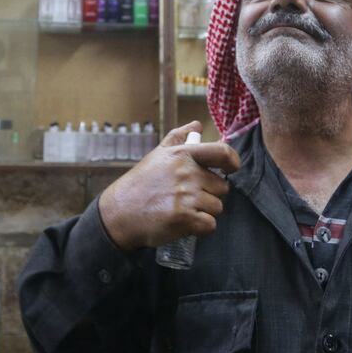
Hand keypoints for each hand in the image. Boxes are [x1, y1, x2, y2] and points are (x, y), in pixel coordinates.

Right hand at [98, 121, 240, 250]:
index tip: (231, 168)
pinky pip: (210, 225)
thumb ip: (178, 137)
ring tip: (183, 210)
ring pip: (217, 207)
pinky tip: (186, 224)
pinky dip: (201, 228)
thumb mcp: (157, 155)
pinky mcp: (184, 217)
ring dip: (205, 212)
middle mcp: (187, 173)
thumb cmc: (141, 184)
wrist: (119, 213)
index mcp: (183, 155)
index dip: (232, 161)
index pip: (221, 153)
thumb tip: (197, 125)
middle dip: (210, 195)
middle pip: (222, 187)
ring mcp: (186, 195)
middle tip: (188, 198)